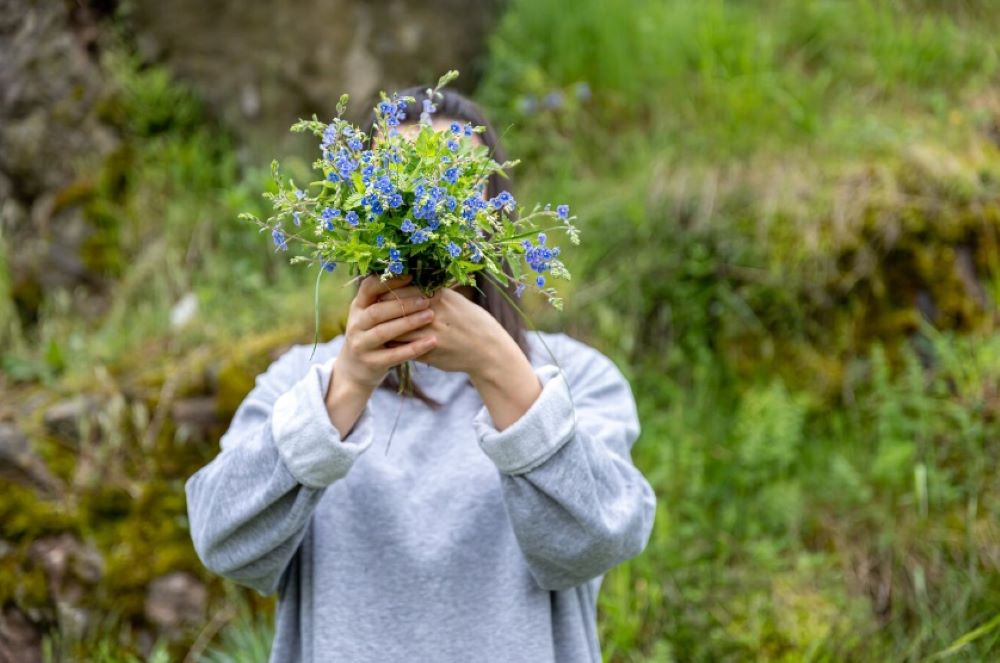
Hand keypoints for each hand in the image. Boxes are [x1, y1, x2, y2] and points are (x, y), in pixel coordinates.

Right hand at [325, 274, 436, 437]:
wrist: (355, 370)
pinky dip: (414, 348)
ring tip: (430, 315)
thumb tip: (417, 275)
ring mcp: (361, 344)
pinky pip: (394, 355)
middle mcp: (355, 324)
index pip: (368, 288)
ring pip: (384, 332)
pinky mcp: (371, 363)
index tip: (411, 274)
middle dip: (403, 303)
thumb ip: (388, 299)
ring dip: (408, 322)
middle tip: (427, 299)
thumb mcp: (372, 316)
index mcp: (358, 307)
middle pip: (378, 310)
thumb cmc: (373, 335)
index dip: (389, 281)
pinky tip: (431, 341)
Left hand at [381, 286, 509, 377]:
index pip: (403, 288)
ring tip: (372, 327)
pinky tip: (386, 343)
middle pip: (396, 307)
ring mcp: (431, 332)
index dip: (386, 290)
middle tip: (368, 310)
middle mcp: (433, 311)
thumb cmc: (471, 321)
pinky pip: (403, 347)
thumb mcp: (454, 300)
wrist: (488, 349)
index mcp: (438, 296)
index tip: (375, 292)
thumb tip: (411, 280)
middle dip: (380, 309)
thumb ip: (433, 292)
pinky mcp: (429, 351)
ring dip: (383, 328)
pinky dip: (393, 344)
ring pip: (396, 328)